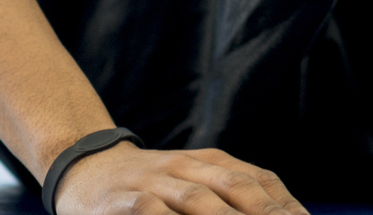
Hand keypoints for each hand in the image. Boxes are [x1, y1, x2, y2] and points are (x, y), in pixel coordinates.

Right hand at [53, 142, 300, 214]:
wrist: (88, 165)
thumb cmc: (152, 185)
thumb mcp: (194, 181)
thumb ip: (230, 196)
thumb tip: (278, 212)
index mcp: (212, 162)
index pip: (259, 180)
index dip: (285, 203)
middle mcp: (187, 167)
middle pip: (235, 188)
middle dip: (265, 212)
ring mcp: (154, 182)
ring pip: (196, 199)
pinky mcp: (121, 201)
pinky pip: (147, 210)